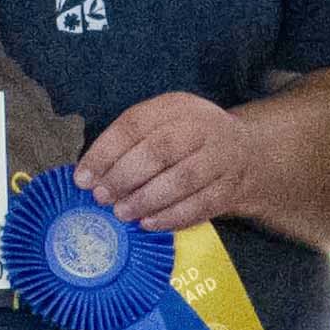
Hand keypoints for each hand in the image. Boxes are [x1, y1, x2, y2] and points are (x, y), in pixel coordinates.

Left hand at [78, 90, 252, 234]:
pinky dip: (171, 216)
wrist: (246, 152)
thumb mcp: (160, 125)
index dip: (105, 152)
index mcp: (176, 107)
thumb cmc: (186, 141)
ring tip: (122, 213)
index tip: (83, 178)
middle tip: (102, 198)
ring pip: (182, 180)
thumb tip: (90, 175)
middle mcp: (203, 127)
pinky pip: (201, 205)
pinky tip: (149, 223)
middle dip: (125, 177)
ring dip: (146, 200)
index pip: (135, 125)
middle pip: (160, 151)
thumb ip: (128, 144)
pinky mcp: (231, 186)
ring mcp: (221, 157)